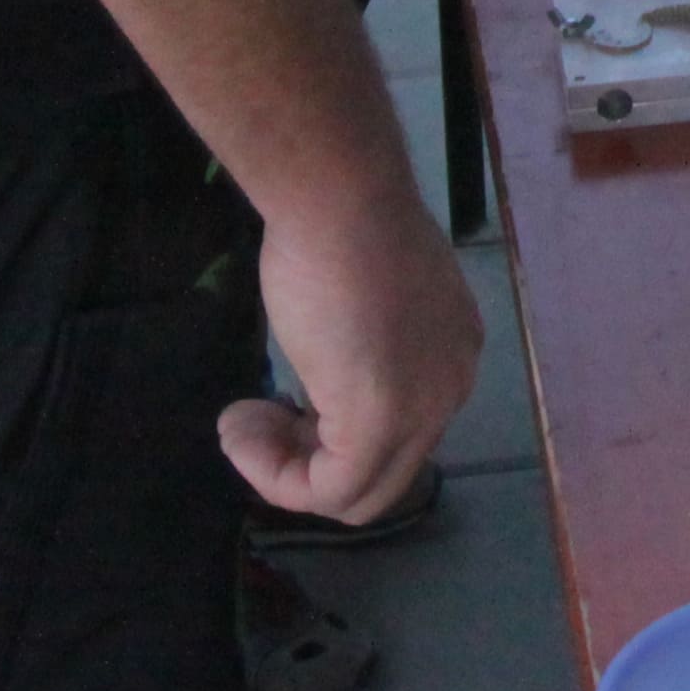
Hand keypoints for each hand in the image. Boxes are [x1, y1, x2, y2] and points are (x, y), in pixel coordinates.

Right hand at [225, 177, 483, 524]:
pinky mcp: (380, 424)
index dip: (328, 428)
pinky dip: (275, 477)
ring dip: (285, 473)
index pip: (399, 430)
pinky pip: (329, 491)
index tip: (277, 397)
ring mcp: (424, 410)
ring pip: (358, 493)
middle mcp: (451, 386)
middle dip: (309, 458)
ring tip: (240, 427)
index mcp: (450, 350)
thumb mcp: (356, 297)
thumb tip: (325, 371)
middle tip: (257, 419)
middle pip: (383, 470)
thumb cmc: (336, 225)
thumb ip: (356, 343)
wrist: (339, 197)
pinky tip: (238, 431)